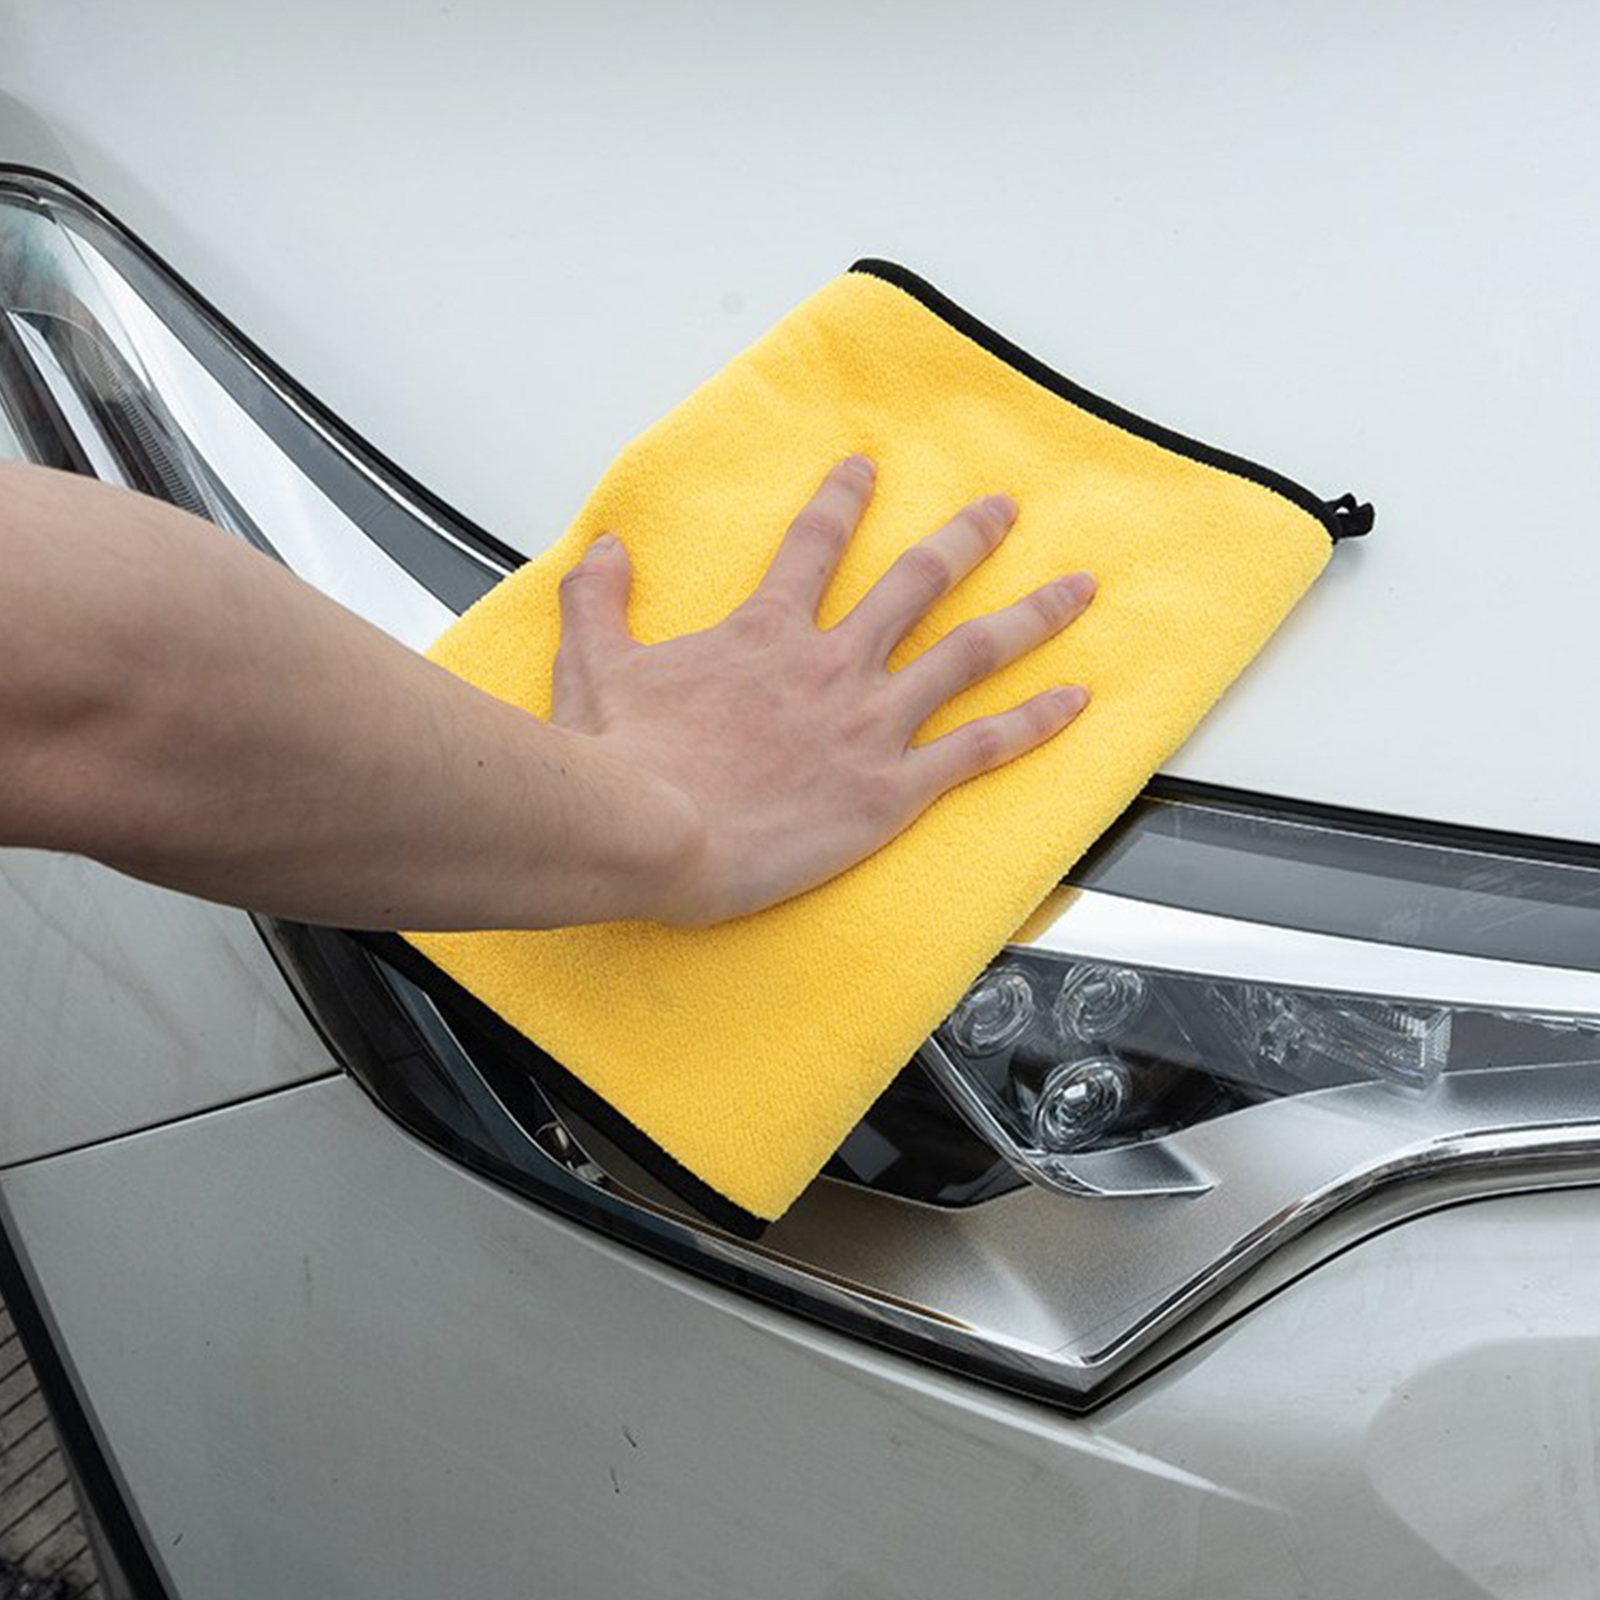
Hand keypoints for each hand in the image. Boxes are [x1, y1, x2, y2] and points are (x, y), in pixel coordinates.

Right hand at [550, 456, 1094, 924]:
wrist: (648, 831)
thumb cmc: (622, 760)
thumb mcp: (594, 664)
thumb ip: (598, 600)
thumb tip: (603, 549)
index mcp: (766, 633)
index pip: (813, 544)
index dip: (842, 500)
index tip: (867, 470)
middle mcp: (831, 664)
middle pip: (916, 581)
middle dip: (965, 539)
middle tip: (1002, 510)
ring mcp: (869, 724)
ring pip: (970, 653)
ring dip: (1030, 616)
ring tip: (1077, 589)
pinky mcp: (891, 790)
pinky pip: (979, 748)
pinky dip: (1033, 723)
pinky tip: (1075, 701)